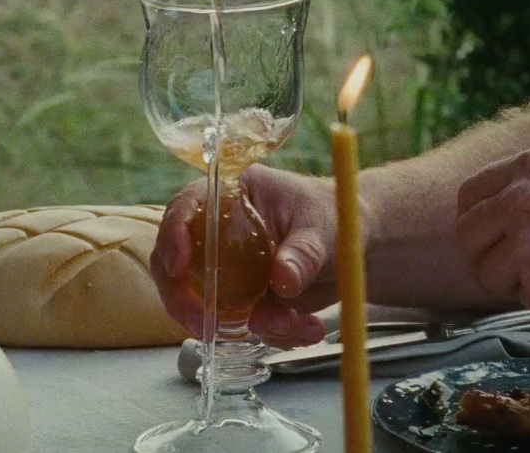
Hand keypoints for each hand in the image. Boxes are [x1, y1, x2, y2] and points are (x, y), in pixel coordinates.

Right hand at [153, 165, 339, 347]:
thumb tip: (283, 281)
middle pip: (176, 267)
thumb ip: (304, 252)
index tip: (177, 266)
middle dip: (190, 302)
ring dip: (250, 324)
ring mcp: (227, 269)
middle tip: (211, 326)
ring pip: (210, 306)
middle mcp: (220, 231)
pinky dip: (271, 334)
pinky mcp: (243, 299)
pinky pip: (241, 326)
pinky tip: (307, 328)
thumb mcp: (325, 228)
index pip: (186, 207)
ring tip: (299, 324)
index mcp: (233, 194)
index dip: (172, 235)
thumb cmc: (337, 217)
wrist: (357, 245)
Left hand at [455, 146, 529, 326]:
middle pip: (466, 234)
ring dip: (511, 282)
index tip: (492, 242)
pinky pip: (517, 296)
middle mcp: (522, 194)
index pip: (470, 195)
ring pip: (484, 270)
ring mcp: (526, 235)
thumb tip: (486, 221)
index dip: (476, 224)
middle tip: (517, 272)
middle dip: (484, 257)